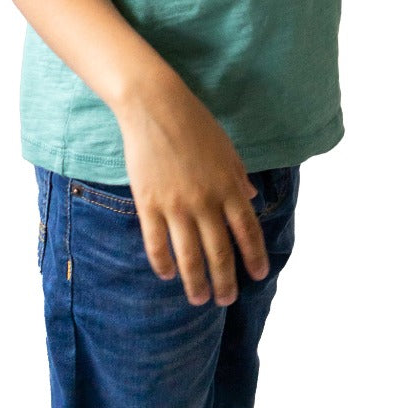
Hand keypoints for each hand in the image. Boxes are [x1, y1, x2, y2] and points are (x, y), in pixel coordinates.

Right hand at [115, 78, 267, 306]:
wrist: (156, 107)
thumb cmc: (195, 123)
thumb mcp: (226, 148)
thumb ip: (238, 176)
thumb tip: (251, 196)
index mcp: (229, 185)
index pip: (247, 230)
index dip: (254, 257)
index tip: (258, 276)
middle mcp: (206, 200)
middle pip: (220, 251)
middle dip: (225, 281)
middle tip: (226, 300)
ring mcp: (176, 205)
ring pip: (189, 256)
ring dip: (196, 283)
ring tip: (199, 299)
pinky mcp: (149, 204)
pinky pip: (156, 244)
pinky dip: (163, 264)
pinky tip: (168, 275)